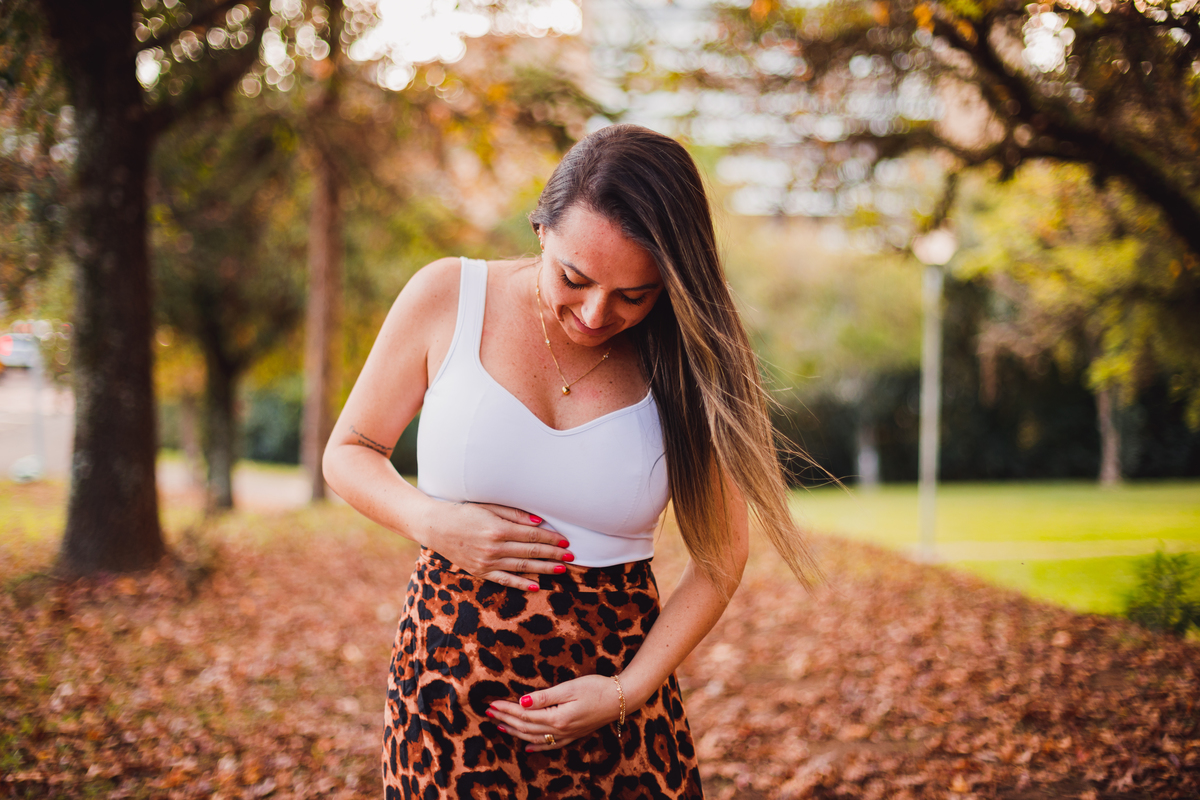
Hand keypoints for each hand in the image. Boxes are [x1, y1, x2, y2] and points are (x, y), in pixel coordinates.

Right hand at [423, 501, 572, 590]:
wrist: (436, 527)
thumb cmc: (464, 512)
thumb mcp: (489, 507)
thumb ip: (515, 514)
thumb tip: (539, 522)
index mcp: (497, 529)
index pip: (532, 536)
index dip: (551, 540)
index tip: (565, 542)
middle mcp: (493, 547)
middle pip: (530, 553)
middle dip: (553, 555)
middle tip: (571, 557)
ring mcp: (487, 562)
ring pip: (522, 568)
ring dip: (544, 570)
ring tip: (561, 571)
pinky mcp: (480, 571)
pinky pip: (504, 580)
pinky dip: (521, 584)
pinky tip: (536, 586)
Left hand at [486, 674, 620, 750]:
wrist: (622, 699)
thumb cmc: (597, 687)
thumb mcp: (570, 688)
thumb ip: (545, 697)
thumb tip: (522, 701)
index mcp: (557, 717)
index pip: (524, 714)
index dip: (506, 709)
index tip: (492, 703)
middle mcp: (560, 730)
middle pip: (526, 727)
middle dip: (506, 719)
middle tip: (488, 712)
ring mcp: (567, 734)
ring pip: (535, 737)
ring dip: (516, 732)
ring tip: (500, 725)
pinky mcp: (574, 735)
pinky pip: (550, 745)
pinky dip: (536, 746)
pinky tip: (528, 746)